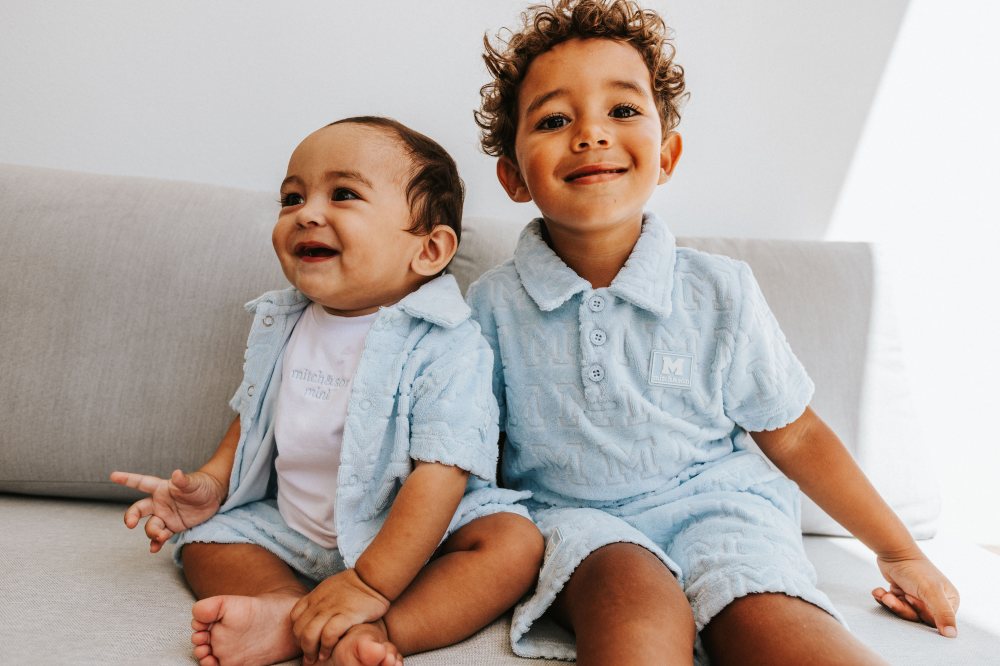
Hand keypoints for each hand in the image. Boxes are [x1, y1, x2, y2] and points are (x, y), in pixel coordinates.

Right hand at [109, 469, 225, 552]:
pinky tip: (154, 549)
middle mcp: (159, 503)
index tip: (113, 476)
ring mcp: (165, 516)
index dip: (127, 479)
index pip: (141, 483)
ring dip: (152, 532)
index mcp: (161, 489)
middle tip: (129, 524)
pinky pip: (161, 536)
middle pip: (138, 510)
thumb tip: (177, 474)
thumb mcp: (193, 483)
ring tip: (160, 536)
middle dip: (131, 516)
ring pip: (150, 526)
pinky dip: (156, 543)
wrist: (214, 498)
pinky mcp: (173, 527)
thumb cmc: (202, 485)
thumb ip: (183, 481)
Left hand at [290, 568, 390, 663]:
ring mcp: (331, 609)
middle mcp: (319, 603)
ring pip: (309, 634)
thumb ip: (320, 600)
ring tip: (318, 658)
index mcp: (315, 596)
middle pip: (299, 629)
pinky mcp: (346, 615)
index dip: (297, 633)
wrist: (372, 577)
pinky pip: (328, 634)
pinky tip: (328, 652)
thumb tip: (316, 614)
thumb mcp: (330, 587)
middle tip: (309, 656)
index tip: (305, 642)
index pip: (294, 617)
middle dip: (302, 646)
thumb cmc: (355, 584)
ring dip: (310, 651)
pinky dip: (326, 647)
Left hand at [873, 551, 959, 636]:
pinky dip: (885, 598)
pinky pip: (893, 604)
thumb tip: (952, 635)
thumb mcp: (931, 592)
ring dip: (891, 603)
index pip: (935, 621)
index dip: (919, 612)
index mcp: (949, 601)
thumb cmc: (915, 569)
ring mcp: (918, 597)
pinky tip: (879, 591)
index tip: (911, 598)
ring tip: (884, 594)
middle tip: (893, 597)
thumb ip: (943, 613)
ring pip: (904, 612)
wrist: (893, 551)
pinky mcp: (903, 594)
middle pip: (917, 618)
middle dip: (901, 608)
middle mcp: (935, 600)